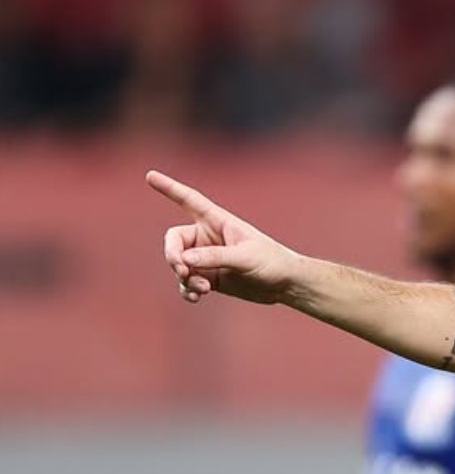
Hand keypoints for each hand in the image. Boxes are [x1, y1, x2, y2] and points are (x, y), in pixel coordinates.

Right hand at [149, 169, 298, 304]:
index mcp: (218, 221)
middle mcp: (208, 237)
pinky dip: (187, 290)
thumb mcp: (245, 257)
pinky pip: (187, 282)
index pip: (189, 200)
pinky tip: (196, 297)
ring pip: (179, 264)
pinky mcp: (209, 277)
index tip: (150, 175)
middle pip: (174, 240)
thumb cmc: (271, 262)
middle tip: (182, 270)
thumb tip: (183, 260)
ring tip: (202, 289)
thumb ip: (214, 257)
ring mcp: (207, 258)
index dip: (169, 188)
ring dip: (184, 277)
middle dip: (173, 256)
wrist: (285, 284)